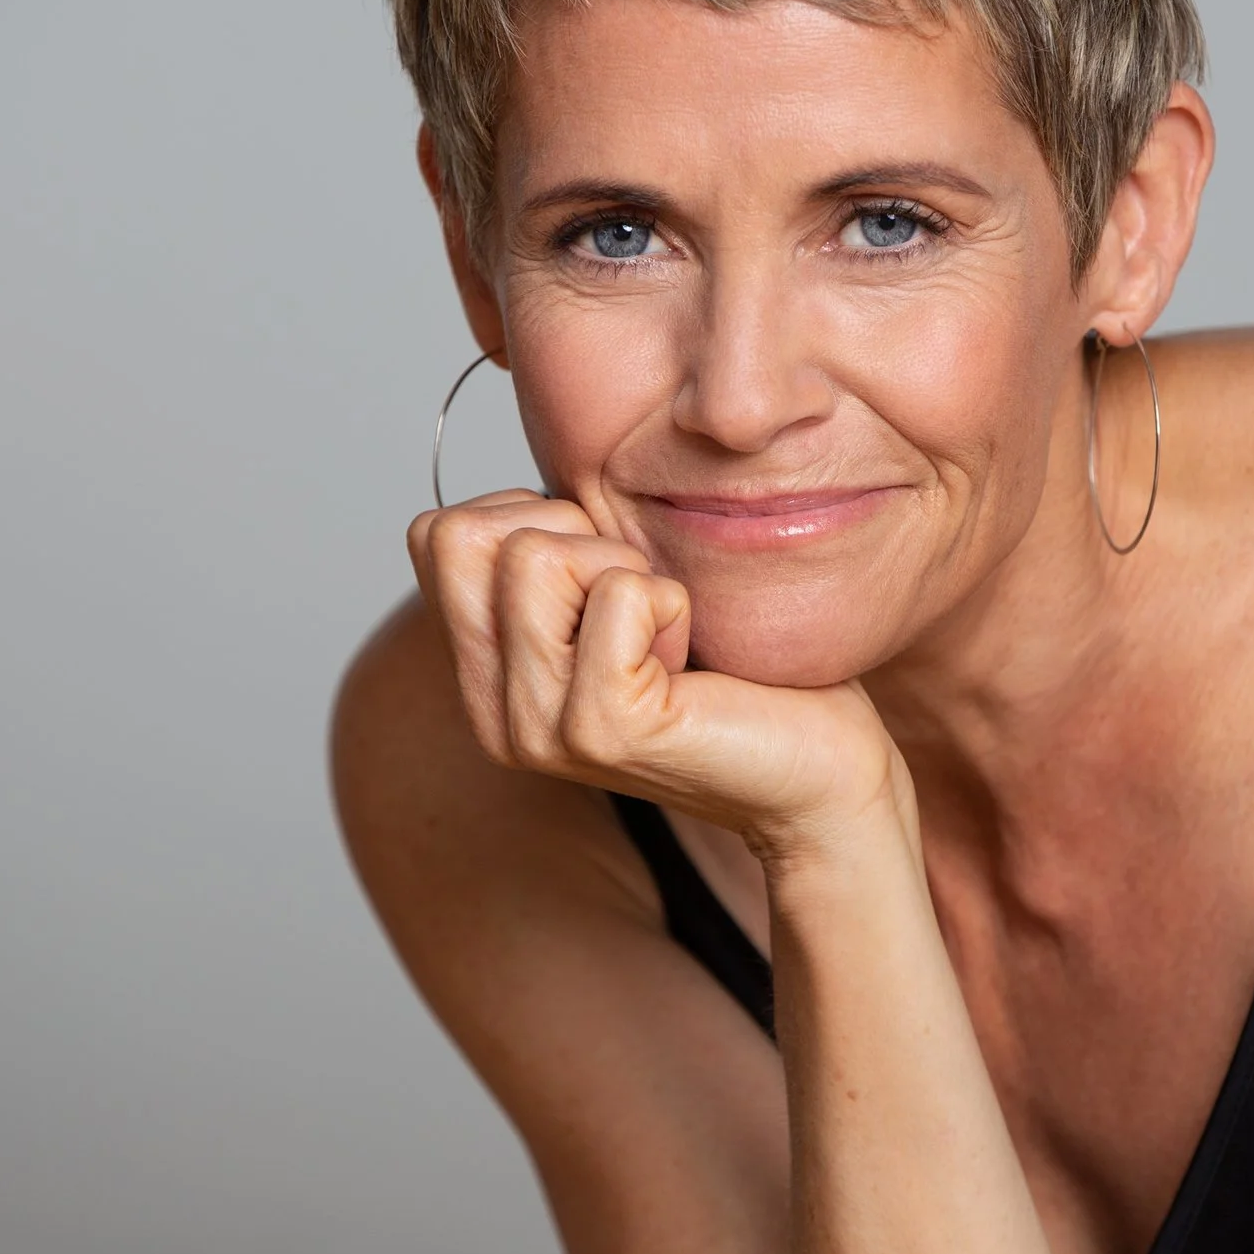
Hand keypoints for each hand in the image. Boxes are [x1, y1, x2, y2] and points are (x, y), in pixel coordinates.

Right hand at [406, 490, 905, 860]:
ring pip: (534, 555)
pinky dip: (672, 601)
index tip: (607, 578)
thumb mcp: (622, 589)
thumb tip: (533, 482)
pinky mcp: (600, 730)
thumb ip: (558, 549)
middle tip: (639, 604)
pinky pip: (619, 594)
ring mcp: (538, 728)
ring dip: (628, 569)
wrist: (817, 771)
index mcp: (485, 676)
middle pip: (462, 535)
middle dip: (569, 536)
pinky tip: (692, 663)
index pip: (436, 533)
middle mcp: (494, 712)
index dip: (532, 518)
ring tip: (667, 637)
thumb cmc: (735, 665)